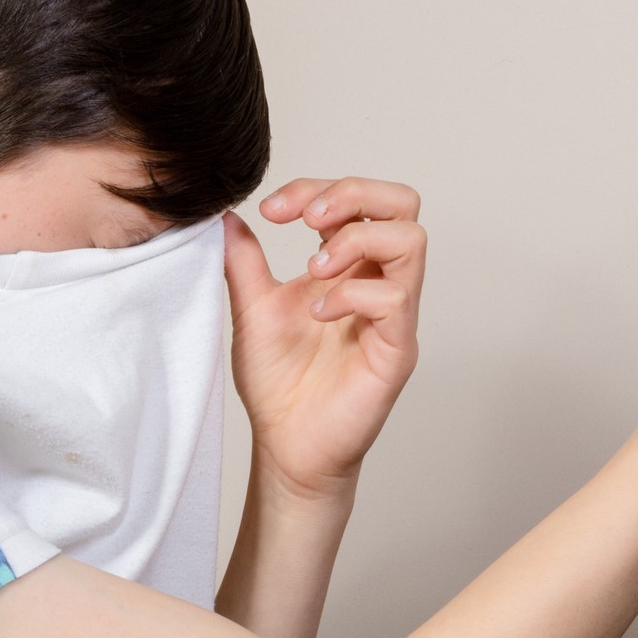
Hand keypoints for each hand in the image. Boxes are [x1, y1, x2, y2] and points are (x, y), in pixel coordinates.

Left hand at [222, 178, 426, 498]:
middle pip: (403, 204)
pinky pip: (395, 299)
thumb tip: (226, 215)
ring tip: (313, 270)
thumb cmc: (279, 385)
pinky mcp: (396, 349)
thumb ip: (244, 261)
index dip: (315, 189)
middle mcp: (379, 283)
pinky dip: (351, 294)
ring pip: (411, 240)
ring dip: (356, 240)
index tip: (269, 209)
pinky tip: (317, 314)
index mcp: (349, 267)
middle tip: (307, 220)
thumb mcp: (252, 309)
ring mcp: (393, 315)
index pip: (356, 200)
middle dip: (353, 194)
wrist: (286, 448)